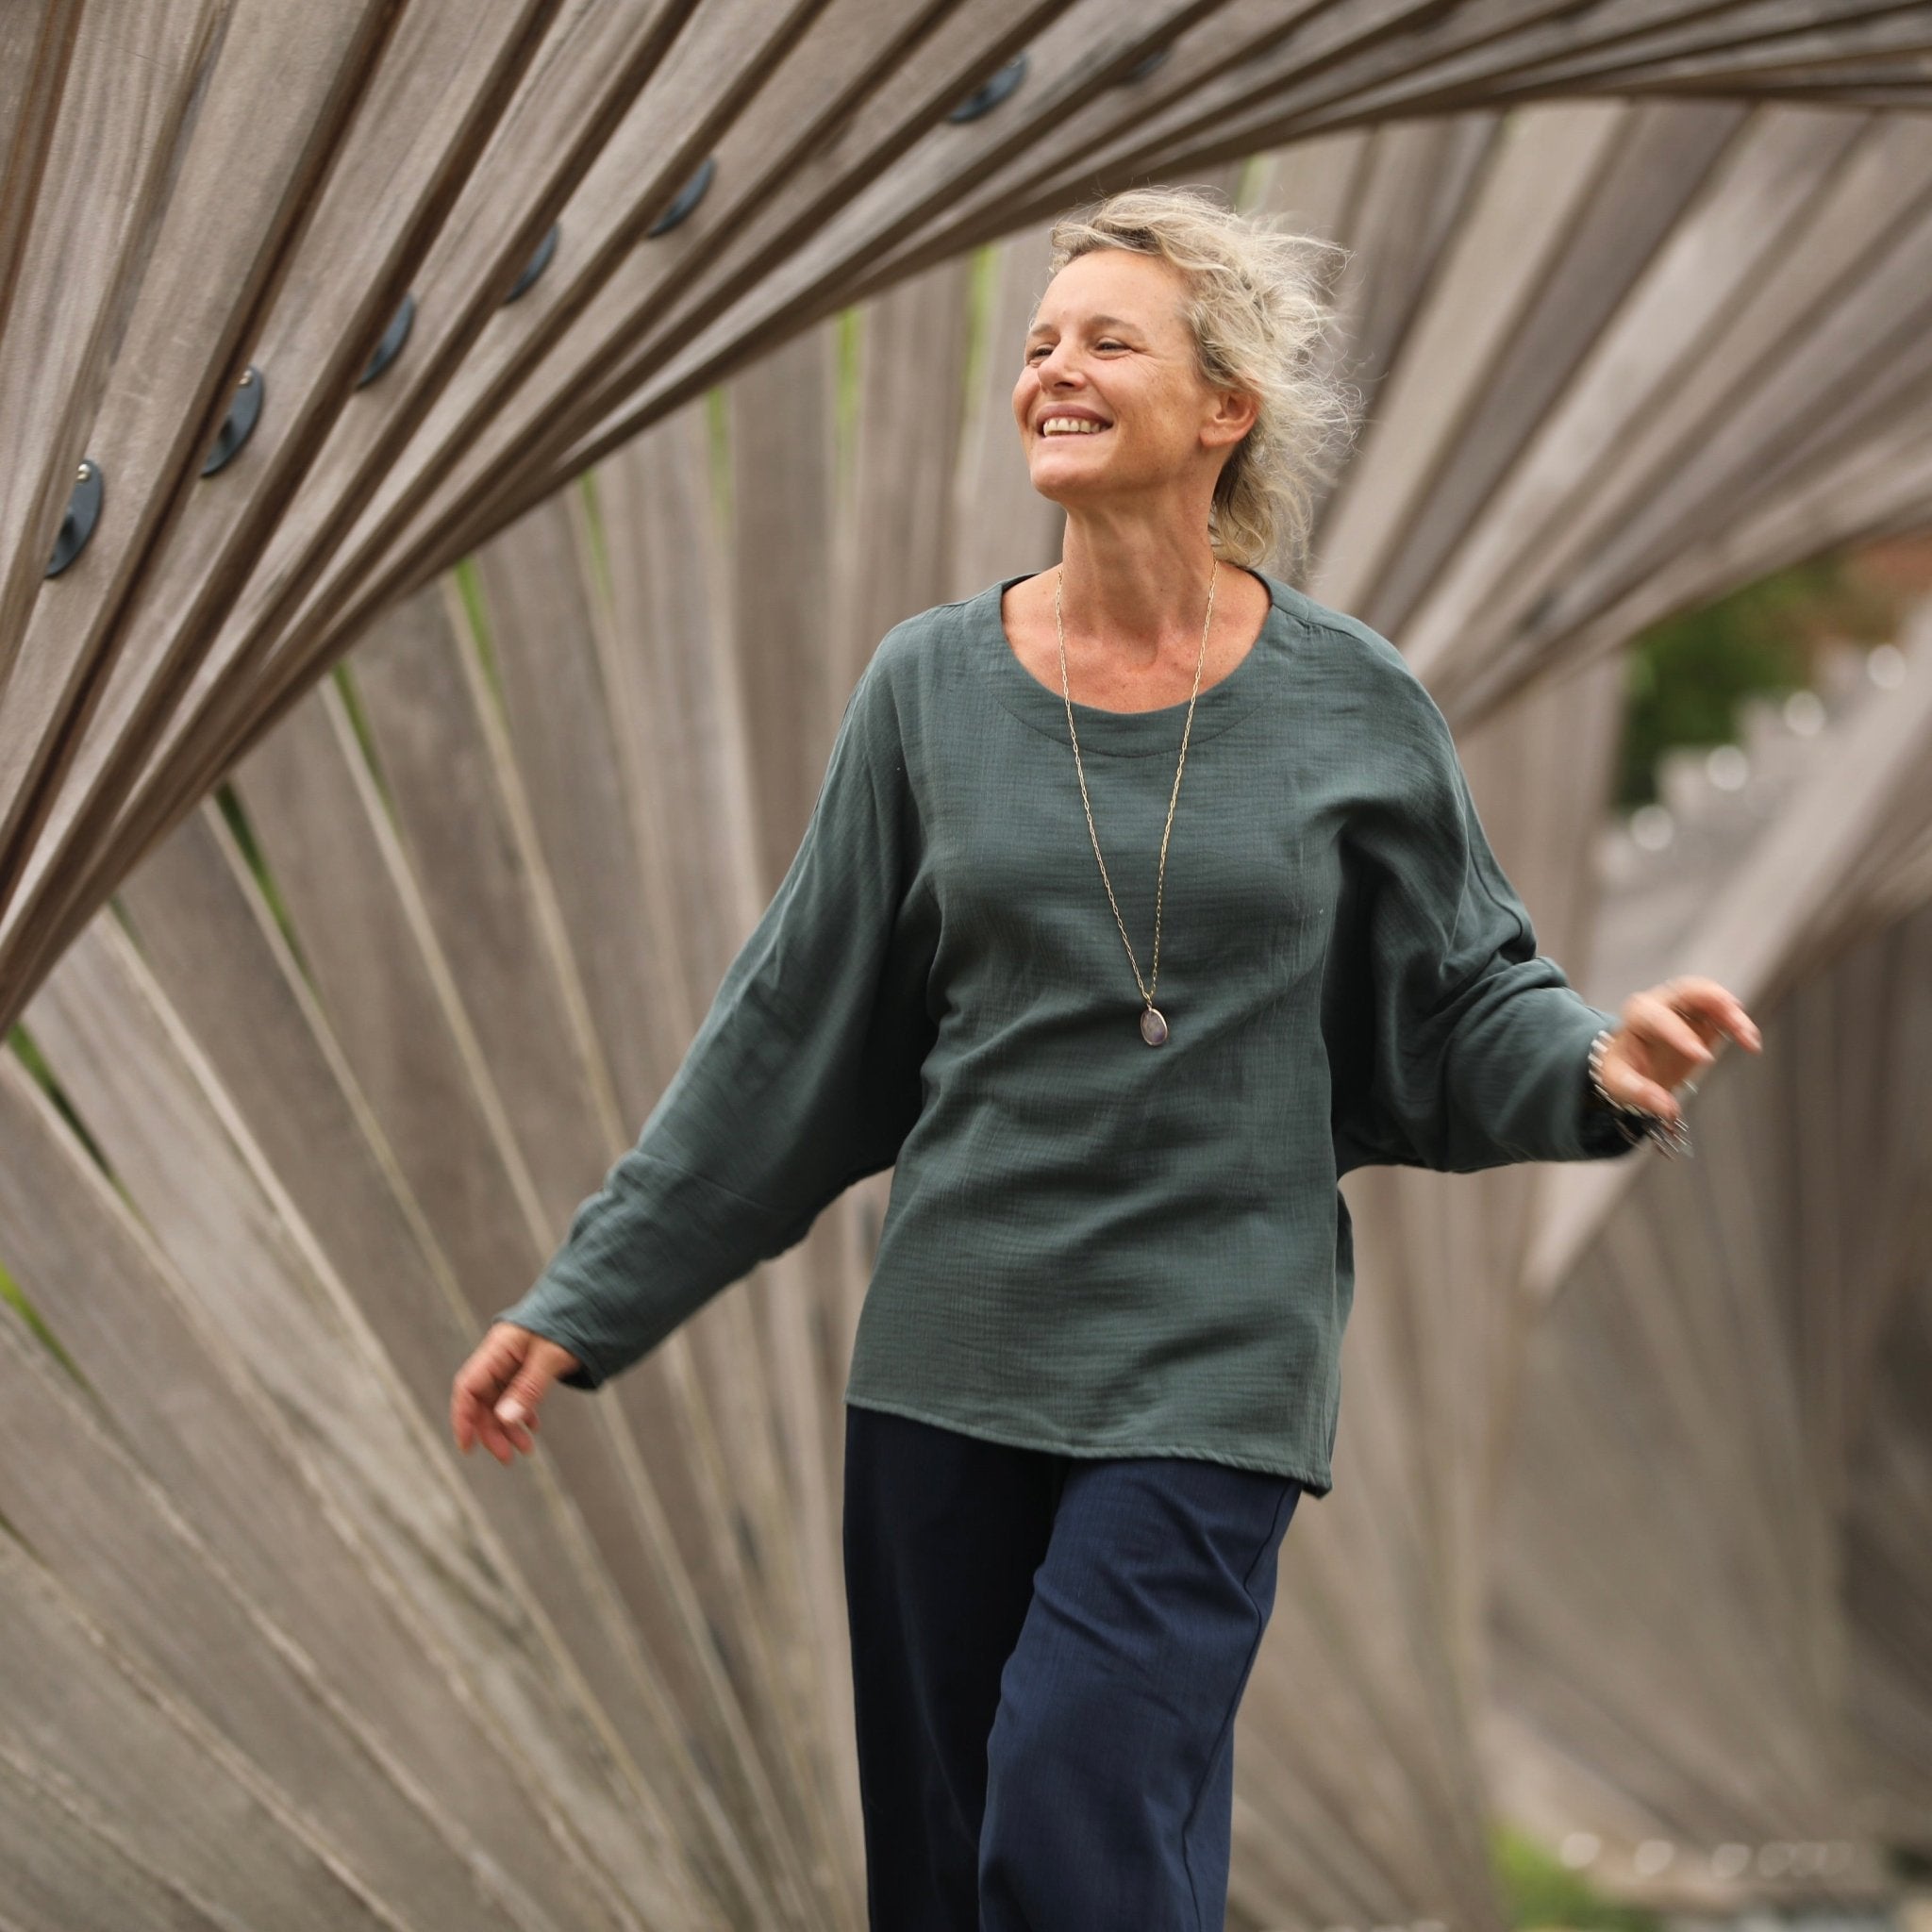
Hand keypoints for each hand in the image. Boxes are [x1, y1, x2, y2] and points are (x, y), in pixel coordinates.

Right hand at [450, 1322, 581, 1463]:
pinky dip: (522, 1412)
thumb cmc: (570, 1320)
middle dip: (492, 1431)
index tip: (468, 1447)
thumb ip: (528, 1387)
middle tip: (507, 1458)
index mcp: (498, 1349)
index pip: (468, 1387)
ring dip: (508, 1426)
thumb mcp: (551, 1356)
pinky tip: (532, 1427)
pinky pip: (515, 1393)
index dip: (463, 1418)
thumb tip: (506, 1420)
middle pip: (482, 1399)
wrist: (589, 1300)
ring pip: (499, 1400)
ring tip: (526, 1449)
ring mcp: (512, 1360)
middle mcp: (499, 1356)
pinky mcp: (526, 1364)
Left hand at [1599, 975, 1762, 1124]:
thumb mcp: (1619, 1082)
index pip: (1658, 1017)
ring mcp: (1684, 1007)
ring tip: (1750, 1038)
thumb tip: (1667, 1108)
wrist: (1629, 1062)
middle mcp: (1661, 1003)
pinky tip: (1749, 1040)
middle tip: (1737, 1026)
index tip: (1703, 1056)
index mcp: (1637, 1015)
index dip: (1681, 1034)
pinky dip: (1738, 1022)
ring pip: (1711, 996)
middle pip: (1690, 991)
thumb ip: (1641, 1093)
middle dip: (1716, 1003)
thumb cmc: (1622, 1067)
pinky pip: (1722, 1010)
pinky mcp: (1702, 1015)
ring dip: (1733, 1014)